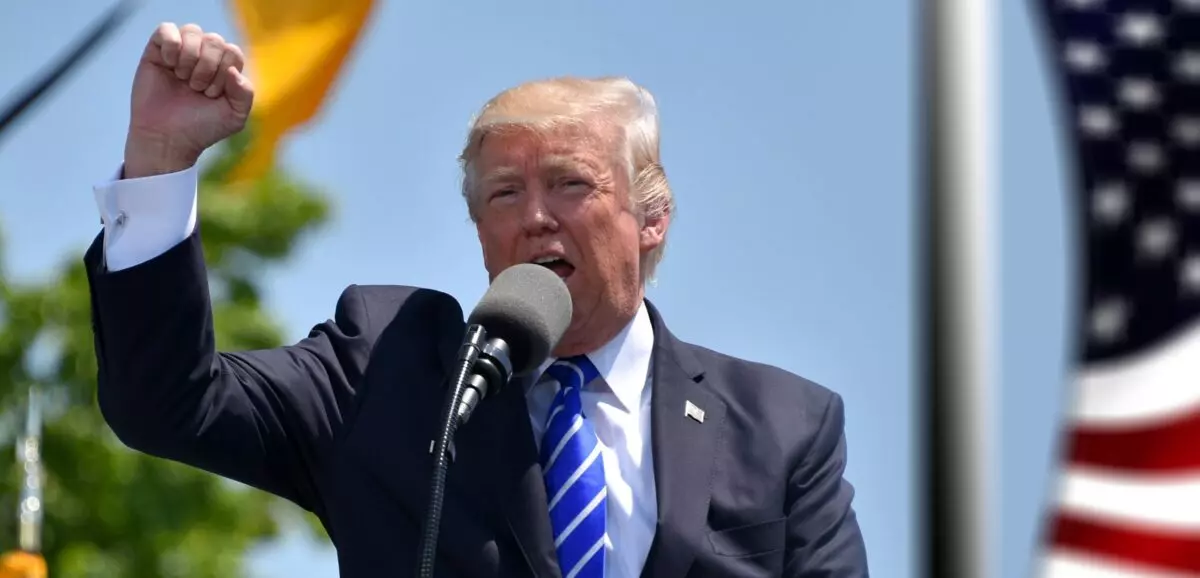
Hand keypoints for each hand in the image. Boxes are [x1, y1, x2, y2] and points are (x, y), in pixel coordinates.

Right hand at [124, 23, 254, 178]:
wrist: (167, 138)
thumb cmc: (202, 127)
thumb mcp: (235, 116)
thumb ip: (245, 93)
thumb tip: (233, 70)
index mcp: (224, 68)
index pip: (232, 52)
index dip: (224, 71)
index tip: (212, 94)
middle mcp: (203, 57)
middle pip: (214, 40)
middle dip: (208, 67)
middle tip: (197, 88)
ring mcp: (180, 52)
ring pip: (193, 31)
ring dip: (190, 57)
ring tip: (182, 78)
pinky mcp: (156, 52)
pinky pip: (166, 29)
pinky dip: (171, 44)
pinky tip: (169, 64)